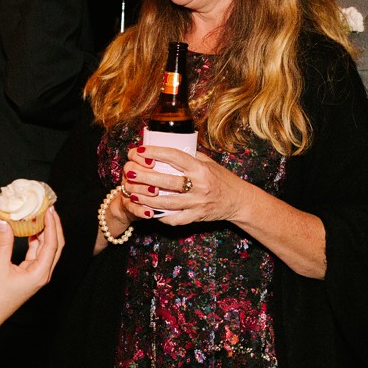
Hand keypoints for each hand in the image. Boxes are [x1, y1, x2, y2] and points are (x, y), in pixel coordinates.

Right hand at [0, 211, 64, 339]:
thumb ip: (4, 243)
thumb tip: (6, 223)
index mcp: (40, 273)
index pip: (52, 245)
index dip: (52, 225)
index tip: (49, 210)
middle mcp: (42, 273)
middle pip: (55, 245)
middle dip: (53, 226)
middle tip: (48, 208)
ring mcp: (38, 273)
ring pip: (47, 248)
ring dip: (44, 232)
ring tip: (39, 214)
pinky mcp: (31, 273)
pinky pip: (37, 253)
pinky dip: (35, 240)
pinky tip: (31, 229)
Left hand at [121, 143, 244, 229]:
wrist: (238, 200)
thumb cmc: (221, 178)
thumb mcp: (208, 163)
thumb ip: (189, 157)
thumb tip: (167, 147)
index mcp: (200, 168)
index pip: (175, 157)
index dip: (156, 152)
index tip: (140, 150)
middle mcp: (199, 185)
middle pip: (167, 181)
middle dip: (145, 177)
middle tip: (130, 173)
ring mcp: (197, 203)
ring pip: (166, 203)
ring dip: (146, 199)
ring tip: (132, 193)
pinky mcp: (196, 217)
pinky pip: (174, 219)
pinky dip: (160, 216)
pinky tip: (148, 210)